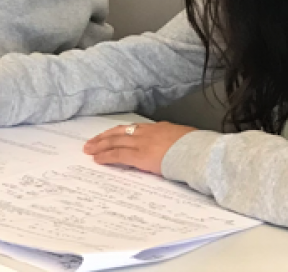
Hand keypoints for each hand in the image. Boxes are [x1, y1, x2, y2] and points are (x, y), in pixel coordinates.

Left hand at [82, 121, 196, 174]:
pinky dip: (106, 156)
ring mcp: (142, 143)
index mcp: (159, 128)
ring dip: (100, 145)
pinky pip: (118, 155)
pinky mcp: (140, 156)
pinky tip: (98, 159)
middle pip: (120, 132)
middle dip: (104, 137)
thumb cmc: (197, 147)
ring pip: (115, 141)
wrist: (198, 152)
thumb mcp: (185, 138)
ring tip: (89, 149)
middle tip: (91, 141)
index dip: (120, 132)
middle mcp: (147, 133)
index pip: (134, 129)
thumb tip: (174, 147)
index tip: (112, 135)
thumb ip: (175, 141)